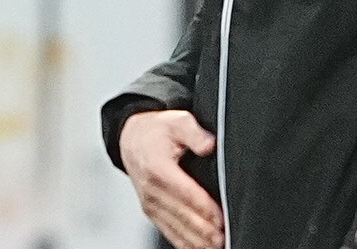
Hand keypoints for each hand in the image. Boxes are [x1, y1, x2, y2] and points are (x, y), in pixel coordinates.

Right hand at [120, 110, 224, 248]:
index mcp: (157, 167)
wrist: (131, 139)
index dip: (205, 209)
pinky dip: (185, 243)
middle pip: (182, 215)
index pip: (185, 193)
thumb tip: (210, 145)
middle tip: (225, 239)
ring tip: (218, 246)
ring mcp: (150, 203)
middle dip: (205, 231)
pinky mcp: (151, 212)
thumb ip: (194, 133)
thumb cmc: (158, 131)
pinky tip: (202, 247)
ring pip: (176, 229)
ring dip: (197, 240)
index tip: (223, 220)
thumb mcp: (177, 121)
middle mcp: (151, 189)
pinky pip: (169, 232)